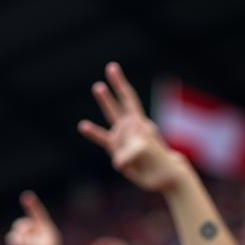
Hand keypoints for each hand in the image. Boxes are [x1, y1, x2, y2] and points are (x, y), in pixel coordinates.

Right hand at [5, 192, 69, 244]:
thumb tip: (13, 241)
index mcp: (46, 229)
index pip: (38, 213)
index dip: (32, 204)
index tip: (26, 196)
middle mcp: (36, 233)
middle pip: (24, 223)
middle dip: (22, 228)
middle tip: (24, 234)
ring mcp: (28, 240)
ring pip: (17, 231)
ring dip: (17, 235)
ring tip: (18, 243)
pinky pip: (14, 240)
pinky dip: (14, 241)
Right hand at [78, 63, 189, 192]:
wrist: (162, 176)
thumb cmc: (158, 165)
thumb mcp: (146, 158)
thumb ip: (131, 156)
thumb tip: (116, 162)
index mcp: (141, 123)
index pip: (130, 102)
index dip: (122, 89)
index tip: (117, 89)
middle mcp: (132, 127)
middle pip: (123, 101)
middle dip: (117, 85)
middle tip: (112, 67)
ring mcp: (123, 138)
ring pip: (112, 117)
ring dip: (105, 102)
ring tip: (97, 86)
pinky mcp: (116, 150)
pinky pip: (103, 139)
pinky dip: (93, 133)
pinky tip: (81, 125)